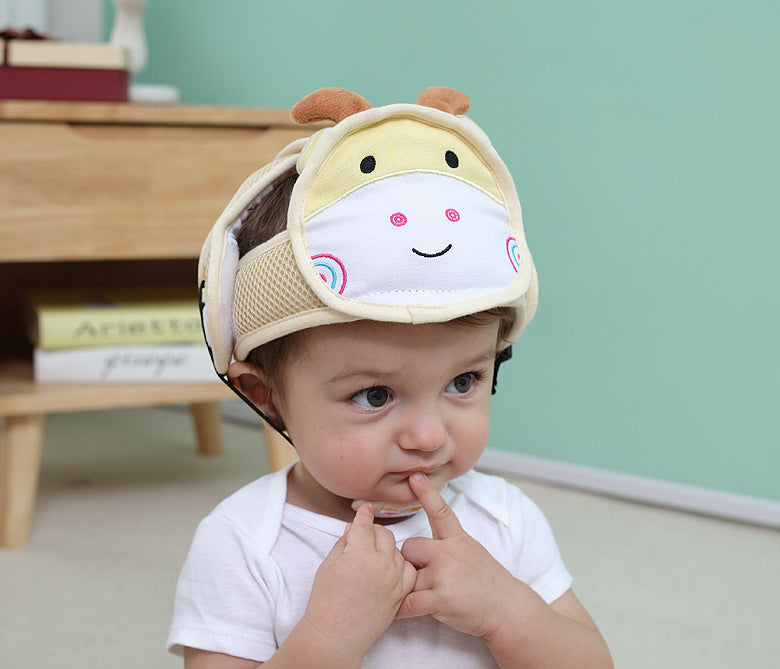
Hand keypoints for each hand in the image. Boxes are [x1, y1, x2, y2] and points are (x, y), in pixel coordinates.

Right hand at [300, 503, 416, 661]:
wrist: (335, 635)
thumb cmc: (326, 603)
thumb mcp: (328, 565)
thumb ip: (344, 543)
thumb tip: (354, 529)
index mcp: (360, 555)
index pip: (365, 525)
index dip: (364, 514)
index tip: (365, 509)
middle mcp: (381, 565)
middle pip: (384, 534)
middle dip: (374, 531)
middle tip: (364, 535)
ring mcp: (394, 580)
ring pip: (398, 550)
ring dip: (387, 548)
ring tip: (374, 554)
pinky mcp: (400, 594)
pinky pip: (408, 571)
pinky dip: (401, 565)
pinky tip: (390, 567)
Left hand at [398, 473, 520, 637]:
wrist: (508, 609)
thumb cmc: (487, 583)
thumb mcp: (472, 552)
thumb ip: (446, 545)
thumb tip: (417, 547)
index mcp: (458, 539)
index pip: (440, 511)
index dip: (426, 493)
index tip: (415, 476)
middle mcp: (449, 553)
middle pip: (409, 547)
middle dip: (409, 562)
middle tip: (424, 577)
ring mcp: (445, 574)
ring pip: (407, 577)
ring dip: (411, 590)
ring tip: (430, 599)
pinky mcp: (441, 598)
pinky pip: (408, 602)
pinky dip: (401, 610)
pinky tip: (401, 612)